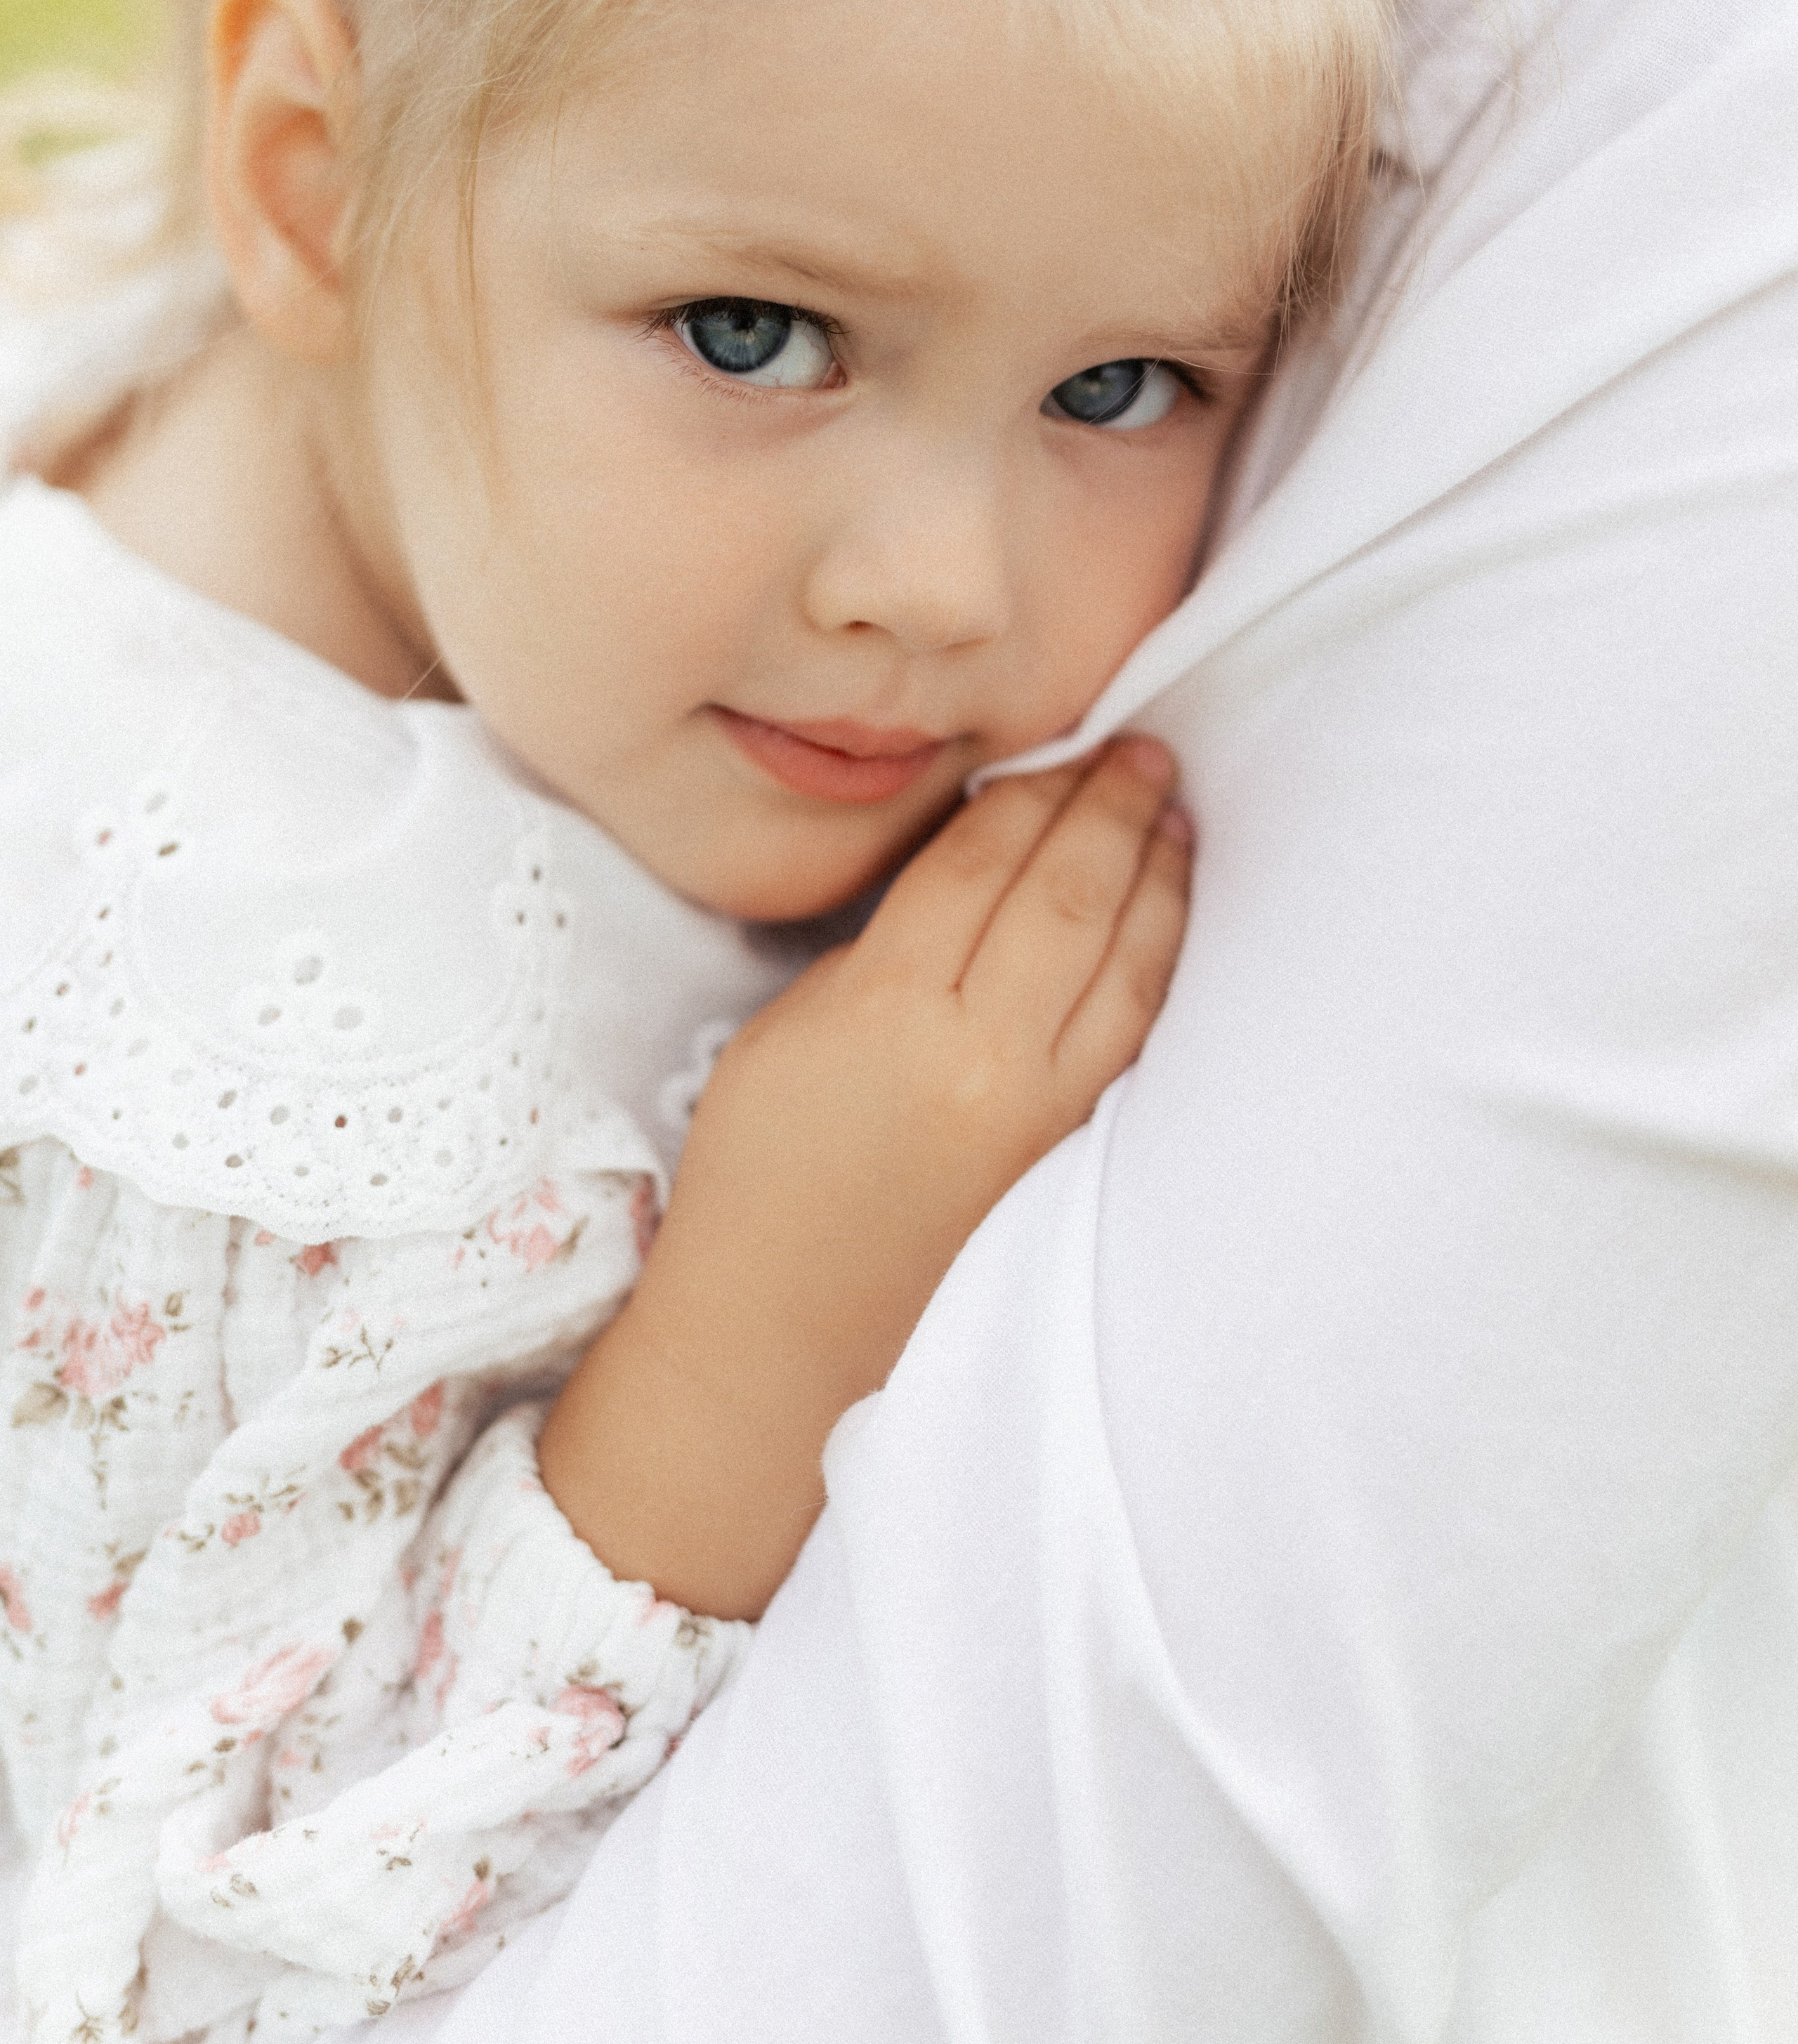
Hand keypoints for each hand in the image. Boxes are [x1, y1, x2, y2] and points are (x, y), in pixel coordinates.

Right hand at [540, 737, 1191, 1616]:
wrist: (780, 1347)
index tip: (1063, 745)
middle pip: (1067, 895)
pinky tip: (1167, 916)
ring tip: (1174, 813)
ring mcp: (1037, 1112)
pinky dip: (1156, 959)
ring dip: (1157, 876)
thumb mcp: (787, 1039)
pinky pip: (1130, 1032)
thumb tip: (968, 889)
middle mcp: (980, 1055)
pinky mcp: (1066, 1158)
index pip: (981, 862)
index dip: (1028, 792)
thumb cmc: (759, 1186)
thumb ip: (880, 954)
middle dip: (1111, 809)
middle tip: (1145, 752)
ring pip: (1124, 961)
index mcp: (889, 1012)